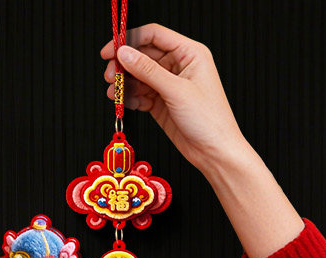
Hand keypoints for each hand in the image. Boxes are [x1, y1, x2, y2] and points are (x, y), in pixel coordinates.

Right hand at [99, 25, 302, 257]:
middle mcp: (179, 66)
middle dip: (125, 64)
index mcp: (190, 53)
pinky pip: (142, 94)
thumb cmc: (209, 120)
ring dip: (125, 83)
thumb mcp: (176, 91)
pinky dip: (131, 97)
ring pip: (140, 76)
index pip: (154, 36)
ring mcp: (170, 85)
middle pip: (144, 56)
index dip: (130, 39)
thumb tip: (125, 54)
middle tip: (110, 74)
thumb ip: (148, 70)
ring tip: (113, 90)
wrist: (215, 153)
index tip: (112, 49)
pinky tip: (123, 101)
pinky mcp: (163, 103)